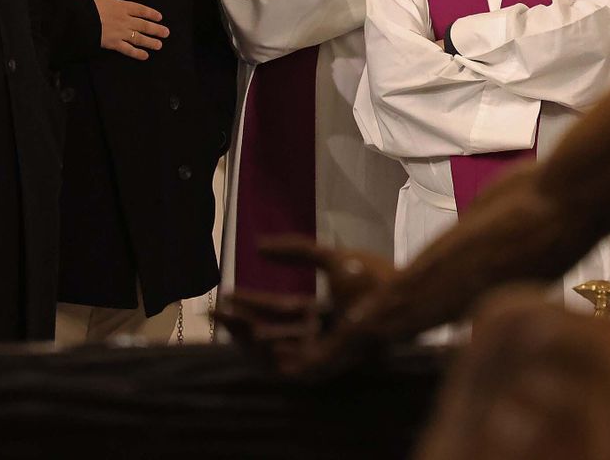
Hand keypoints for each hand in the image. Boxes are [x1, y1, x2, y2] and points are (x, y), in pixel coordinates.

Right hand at [85, 0, 168, 60]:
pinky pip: (127, 49)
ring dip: (150, 42)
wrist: (76, 19)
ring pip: (138, 37)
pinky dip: (136, 54)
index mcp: (120, 6)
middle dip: (156, 29)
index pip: (139, 9)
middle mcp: (123, 19)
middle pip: (143, 25)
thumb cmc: (85, 3)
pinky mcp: (113, 43)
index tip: (160, 17)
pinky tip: (145, 56)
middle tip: (166, 33)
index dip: (150, 13)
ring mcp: (119, 32)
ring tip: (159, 45)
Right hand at [215, 236, 396, 375]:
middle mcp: (317, 336)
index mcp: (320, 314)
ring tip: (227, 319)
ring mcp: (319, 352)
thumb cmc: (372, 277)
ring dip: (247, 336)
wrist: (395, 294)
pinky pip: (286, 364)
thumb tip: (259, 245)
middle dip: (240, 321)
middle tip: (214, 310)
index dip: (250, 302)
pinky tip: (254, 335)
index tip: (226, 292)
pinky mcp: (323, 364)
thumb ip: (295, 252)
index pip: (276, 310)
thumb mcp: (327, 258)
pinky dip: (268, 351)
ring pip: (272, 349)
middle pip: (269, 331)